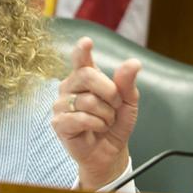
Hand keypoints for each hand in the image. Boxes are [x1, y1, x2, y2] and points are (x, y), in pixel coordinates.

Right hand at [51, 37, 140, 189]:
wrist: (110, 151)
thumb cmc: (116, 123)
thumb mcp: (128, 102)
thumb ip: (127, 82)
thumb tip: (133, 62)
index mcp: (86, 77)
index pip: (81, 59)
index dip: (82, 50)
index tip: (86, 42)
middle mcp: (70, 86)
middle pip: (87, 76)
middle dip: (109, 91)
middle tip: (116, 105)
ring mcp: (61, 104)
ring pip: (87, 101)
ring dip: (106, 114)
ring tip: (105, 122)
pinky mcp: (59, 123)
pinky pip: (81, 118)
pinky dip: (96, 124)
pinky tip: (96, 129)